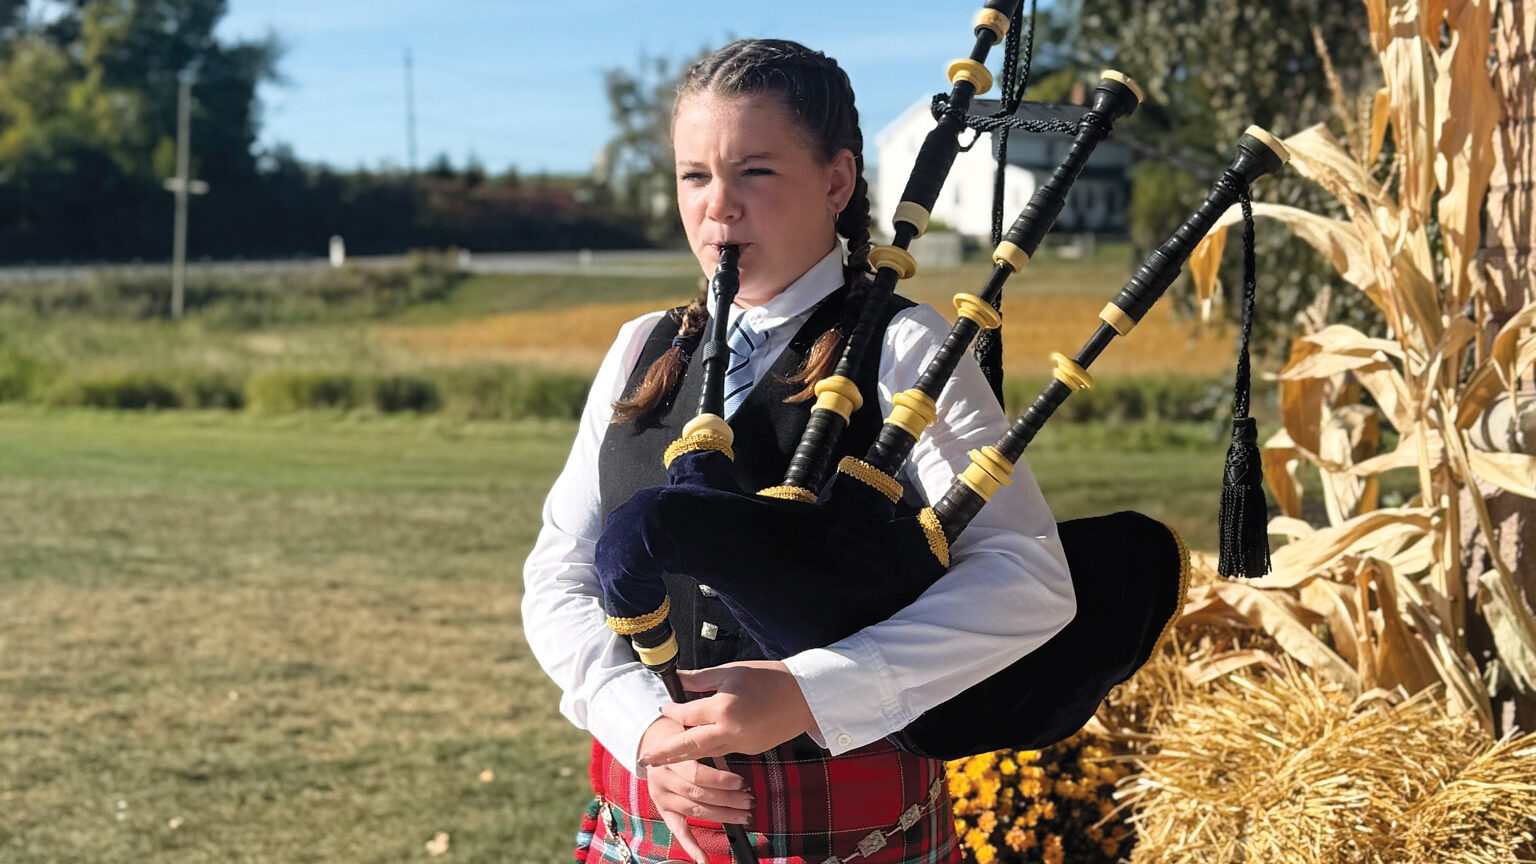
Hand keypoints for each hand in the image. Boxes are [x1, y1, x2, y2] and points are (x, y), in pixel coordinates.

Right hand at [639, 716, 753, 863]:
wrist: (651, 742)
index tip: (743, 783)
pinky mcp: (663, 810)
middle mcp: (663, 780)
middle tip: (749, 801)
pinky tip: (703, 859)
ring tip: (744, 816)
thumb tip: (735, 776)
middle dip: (728, 799)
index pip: (698, 774)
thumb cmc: (677, 737)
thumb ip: (709, 754)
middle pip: (699, 795)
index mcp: (669, 759)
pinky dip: (691, 846)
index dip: (722, 780)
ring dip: (723, 816)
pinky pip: (678, 830)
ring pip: (695, 811)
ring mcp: (662, 797)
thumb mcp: (691, 738)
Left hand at [640, 660, 815, 767]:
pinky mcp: (752, 751)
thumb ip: (701, 679)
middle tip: (644, 760)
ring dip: (685, 755)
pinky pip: (725, 750)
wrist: (806, 696)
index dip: (672, 710)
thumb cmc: (770, 678)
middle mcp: (730, 731)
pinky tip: (700, 746)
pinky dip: (710, 749)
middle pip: (689, 746)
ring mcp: (742, 744)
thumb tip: (677, 679)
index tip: (664, 707)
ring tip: (664, 760)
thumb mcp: (732, 672)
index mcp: (723, 708)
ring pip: (706, 753)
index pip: (687, 714)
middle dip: (665, 754)